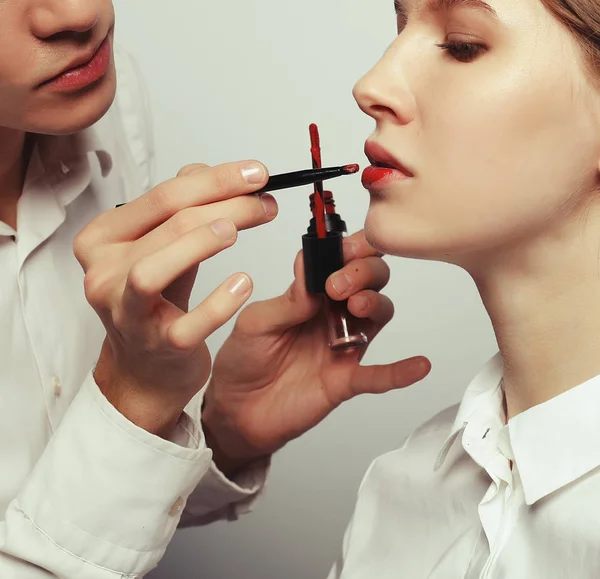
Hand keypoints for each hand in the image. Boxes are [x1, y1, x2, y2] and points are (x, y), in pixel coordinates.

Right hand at [74, 161, 276, 437]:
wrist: (145, 366)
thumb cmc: (155, 302)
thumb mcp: (163, 248)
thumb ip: (182, 210)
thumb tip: (217, 175)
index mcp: (104, 238)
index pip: (164, 196)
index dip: (216, 179)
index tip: (257, 174)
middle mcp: (104, 272)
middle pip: (168, 224)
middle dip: (226, 205)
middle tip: (264, 202)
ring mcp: (126, 312)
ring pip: (155, 270)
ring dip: (201, 243)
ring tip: (236, 231)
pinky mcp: (156, 345)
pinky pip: (187, 323)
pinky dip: (218, 303)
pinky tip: (243, 284)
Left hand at [203, 231, 430, 473]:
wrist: (236, 411)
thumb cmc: (243, 360)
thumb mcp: (256, 323)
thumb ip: (288, 300)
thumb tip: (309, 264)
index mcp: (310, 295)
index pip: (342, 261)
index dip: (350, 250)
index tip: (344, 248)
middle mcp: (332, 315)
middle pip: (369, 280)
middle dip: (363, 271)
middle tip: (339, 284)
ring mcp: (342, 346)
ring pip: (378, 315)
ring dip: (375, 303)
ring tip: (357, 305)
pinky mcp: (344, 380)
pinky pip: (378, 376)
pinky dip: (400, 371)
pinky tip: (418, 365)